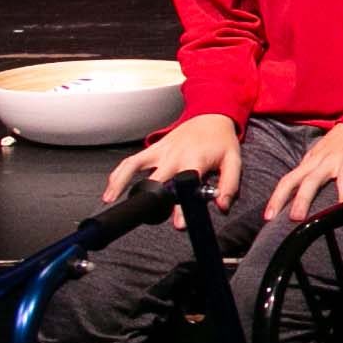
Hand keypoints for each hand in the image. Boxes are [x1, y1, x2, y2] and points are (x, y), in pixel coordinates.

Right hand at [104, 110, 240, 206]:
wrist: (211, 117)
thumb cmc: (221, 141)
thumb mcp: (233, 162)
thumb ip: (229, 186)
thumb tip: (221, 206)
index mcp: (194, 159)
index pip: (185, 185)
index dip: (180, 206)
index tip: (178, 224)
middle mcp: (173, 155)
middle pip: (156, 180)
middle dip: (149, 199)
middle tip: (143, 218)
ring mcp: (159, 151)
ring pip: (133, 165)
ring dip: (119, 181)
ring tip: (109, 199)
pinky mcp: (152, 149)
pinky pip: (131, 161)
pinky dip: (118, 173)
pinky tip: (111, 188)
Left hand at [261, 120, 342, 221]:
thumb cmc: (337, 144)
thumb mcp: (317, 155)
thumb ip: (306, 173)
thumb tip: (290, 197)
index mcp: (312, 162)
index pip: (289, 180)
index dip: (277, 197)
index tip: (268, 216)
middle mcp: (327, 162)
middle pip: (311, 181)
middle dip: (302, 199)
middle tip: (295, 218)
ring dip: (342, 196)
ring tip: (339, 215)